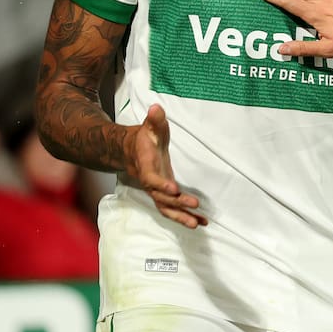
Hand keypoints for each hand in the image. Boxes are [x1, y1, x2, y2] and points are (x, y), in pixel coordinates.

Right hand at [126, 104, 206, 227]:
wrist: (130, 152)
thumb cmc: (144, 138)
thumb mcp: (150, 127)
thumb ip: (155, 120)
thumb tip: (156, 108)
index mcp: (146, 167)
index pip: (152, 179)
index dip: (161, 184)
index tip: (174, 189)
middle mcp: (150, 183)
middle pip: (161, 198)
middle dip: (177, 204)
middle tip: (194, 206)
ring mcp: (156, 191)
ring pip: (166, 208)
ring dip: (182, 217)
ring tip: (199, 223)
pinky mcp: (164, 194)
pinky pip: (173, 209)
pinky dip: (186, 216)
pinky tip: (202, 222)